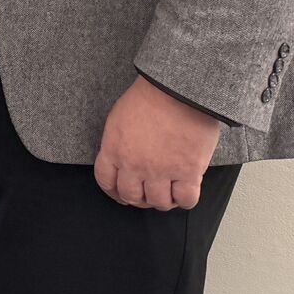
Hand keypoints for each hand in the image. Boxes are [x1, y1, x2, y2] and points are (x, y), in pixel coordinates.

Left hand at [94, 75, 221, 209]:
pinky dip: (185, 200)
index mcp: (114, 149)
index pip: (106, 181)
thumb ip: (117, 143)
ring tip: (168, 191)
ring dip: (163, 201)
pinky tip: (185, 191)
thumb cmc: (150, 97)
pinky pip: (186, 200)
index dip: (113, 191)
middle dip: (138, 198)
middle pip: (132, 196)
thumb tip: (121, 158)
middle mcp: (134, 165)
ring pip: (159, 203)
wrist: (177, 90)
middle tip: (147, 193)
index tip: (120, 193)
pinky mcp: (187, 172)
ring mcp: (161, 171)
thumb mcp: (118, 118)